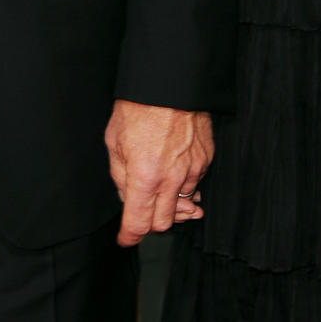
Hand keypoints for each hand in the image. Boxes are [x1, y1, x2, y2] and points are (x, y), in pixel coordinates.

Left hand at [104, 99, 212, 246]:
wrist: (169, 83)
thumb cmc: (138, 108)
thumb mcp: (115, 142)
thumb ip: (121, 177)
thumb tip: (127, 198)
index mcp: (145, 176)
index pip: (138, 223)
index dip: (129, 236)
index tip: (125, 239)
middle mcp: (172, 178)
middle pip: (163, 223)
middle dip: (150, 223)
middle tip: (140, 212)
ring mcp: (193, 170)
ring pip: (182, 205)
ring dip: (169, 204)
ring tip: (159, 190)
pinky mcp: (205, 159)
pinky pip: (194, 184)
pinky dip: (183, 186)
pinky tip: (174, 173)